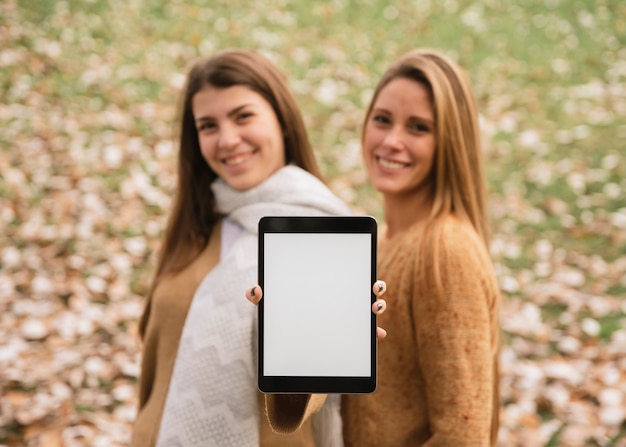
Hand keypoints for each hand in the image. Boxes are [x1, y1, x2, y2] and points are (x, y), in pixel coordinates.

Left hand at [245, 280, 387, 338]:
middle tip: (374, 287)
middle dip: (375, 286)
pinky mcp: (350, 337)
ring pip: (369, 308)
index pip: (345, 273)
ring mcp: (348, 318)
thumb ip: (262, 298)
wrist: (287, 350)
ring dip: (377, 306)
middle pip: (364, 288)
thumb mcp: (272, 307)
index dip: (357, 268)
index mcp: (326, 287)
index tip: (362, 269)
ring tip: (375, 309)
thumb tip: (254, 291)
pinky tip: (378, 335)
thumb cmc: (282, 319)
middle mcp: (341, 300)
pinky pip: (367, 334)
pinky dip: (374, 333)